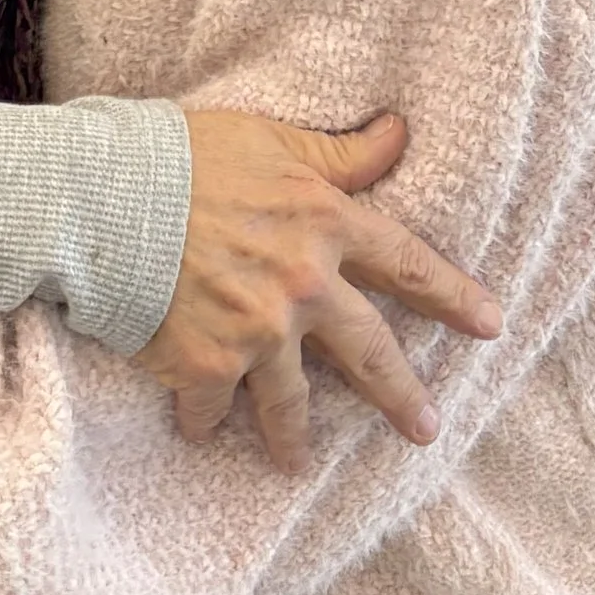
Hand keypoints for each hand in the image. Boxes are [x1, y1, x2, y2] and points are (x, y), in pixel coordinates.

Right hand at [137, 111, 500, 472]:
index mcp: (327, 225)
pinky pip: (211, 408)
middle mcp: (305, 287)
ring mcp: (258, 333)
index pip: (408, 265)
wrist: (104, 196)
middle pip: (369, 351)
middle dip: (401, 396)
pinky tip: (198, 431)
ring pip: (291, 401)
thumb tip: (400, 133)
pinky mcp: (206, 365)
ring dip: (294, 436)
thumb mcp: (270, 138)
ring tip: (295, 462)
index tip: (490, 325)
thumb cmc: (183, 156)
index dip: (453, 296)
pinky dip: (202, 420)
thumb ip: (339, 152)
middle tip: (424, 431)